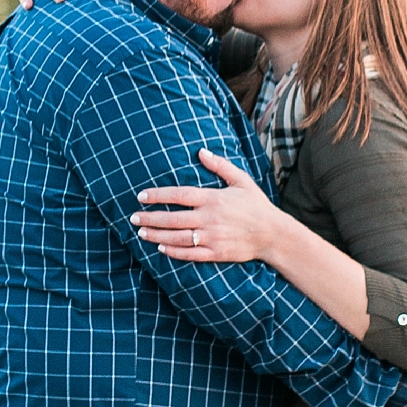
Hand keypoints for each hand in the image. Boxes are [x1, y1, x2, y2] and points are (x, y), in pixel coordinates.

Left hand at [132, 148, 278, 263]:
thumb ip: (220, 166)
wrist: (273, 234)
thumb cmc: (256, 205)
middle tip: (133, 218)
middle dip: (150, 218)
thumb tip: (200, 152)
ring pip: (177, 237)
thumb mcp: (241, 180)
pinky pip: (190, 254)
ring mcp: (212, 237)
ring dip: (157, 235)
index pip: (179, 195)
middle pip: (173, 218)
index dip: (158, 195)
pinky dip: (174, 252)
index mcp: (213, 198)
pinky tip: (161, 248)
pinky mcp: (216, 253)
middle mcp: (209, 218)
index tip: (141, 196)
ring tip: (141, 233)